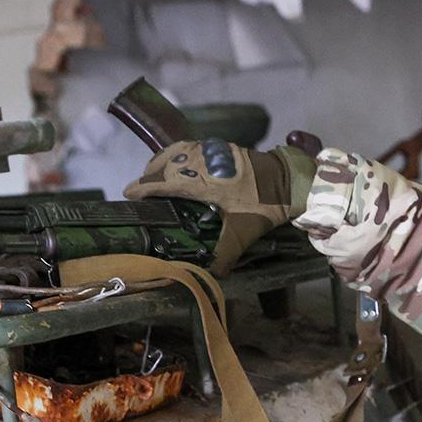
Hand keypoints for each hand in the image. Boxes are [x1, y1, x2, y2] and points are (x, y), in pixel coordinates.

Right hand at [125, 139, 314, 275]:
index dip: (145, 187)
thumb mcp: (245, 231)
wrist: (292, 180)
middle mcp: (205, 162)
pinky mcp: (224, 147)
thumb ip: (227, 253)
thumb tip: (213, 274)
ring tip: (154, 174)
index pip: (166, 181)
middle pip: (167, 163)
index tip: (128, 193)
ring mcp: (214, 151)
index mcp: (205, 181)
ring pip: (178, 151)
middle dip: (150, 174)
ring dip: (163, 161)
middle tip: (140, 188)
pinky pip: (191, 147)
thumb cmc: (266, 204)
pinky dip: (179, 153)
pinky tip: (180, 163)